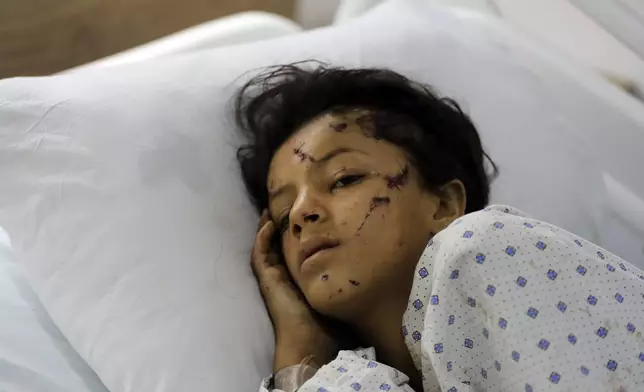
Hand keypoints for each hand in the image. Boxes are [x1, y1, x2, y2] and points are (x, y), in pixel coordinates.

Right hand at [252, 210, 337, 371]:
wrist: (310, 340)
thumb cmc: (327, 326)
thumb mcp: (337, 297)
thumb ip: (343, 285)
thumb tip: (366, 276)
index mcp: (299, 283)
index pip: (295, 256)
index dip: (296, 239)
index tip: (302, 223)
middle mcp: (284, 279)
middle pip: (277, 248)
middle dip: (279, 229)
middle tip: (282, 209)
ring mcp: (273, 278)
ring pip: (265, 247)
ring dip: (266, 228)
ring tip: (269, 209)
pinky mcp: (266, 279)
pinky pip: (259, 252)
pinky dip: (261, 237)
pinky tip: (268, 222)